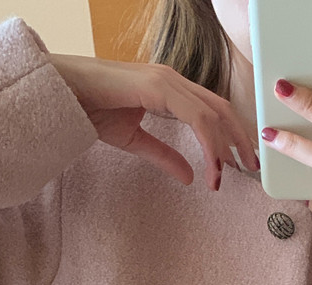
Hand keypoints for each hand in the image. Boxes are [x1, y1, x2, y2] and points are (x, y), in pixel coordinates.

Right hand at [47, 53, 259, 190]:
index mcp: (170, 88)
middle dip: (241, 140)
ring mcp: (167, 80)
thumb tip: (190, 177)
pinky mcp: (158, 87)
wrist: (58, 94)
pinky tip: (212, 169)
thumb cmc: (89, 109)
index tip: (241, 162)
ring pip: (214, 114)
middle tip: (252, 167)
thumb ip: (164, 156)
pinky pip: (197, 117)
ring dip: (227, 147)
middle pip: (222, 109)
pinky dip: (210, 145)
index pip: (213, 110)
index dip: (232, 136)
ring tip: (229, 175)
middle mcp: (173, 80)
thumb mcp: (134, 140)